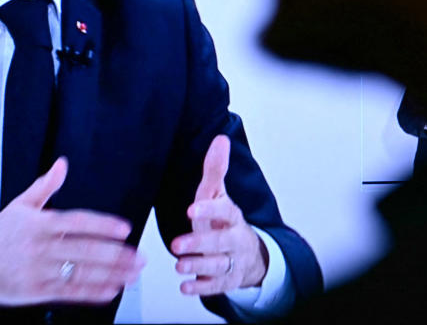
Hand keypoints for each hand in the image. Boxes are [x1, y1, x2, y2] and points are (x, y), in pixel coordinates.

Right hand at [0, 157, 144, 304]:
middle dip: (116, 255)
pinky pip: (70, 292)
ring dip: (111, 275)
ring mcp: (39, 270)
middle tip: (138, 257)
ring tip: (132, 274)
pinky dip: (93, 292)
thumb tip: (62, 164)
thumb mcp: (21, 204)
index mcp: (41, 223)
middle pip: (85, 251)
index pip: (78, 222)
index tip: (125, 228)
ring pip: (81, 273)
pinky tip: (111, 290)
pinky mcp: (36, 291)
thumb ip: (46, 186)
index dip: (104, 225)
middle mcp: (42, 247)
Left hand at [170, 135, 268, 295]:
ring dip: (198, 266)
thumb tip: (220, 139)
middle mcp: (235, 239)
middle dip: (199, 244)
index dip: (209, 210)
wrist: (249, 255)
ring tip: (179, 266)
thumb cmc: (224, 221)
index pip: (225, 211)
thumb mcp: (219, 195)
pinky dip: (201, 287)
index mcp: (232, 216)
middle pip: (221, 242)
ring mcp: (232, 261)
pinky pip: (216, 286)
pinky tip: (186, 286)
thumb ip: (215, 170)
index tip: (191, 210)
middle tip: (177, 245)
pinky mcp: (227, 280)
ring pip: (218, 265)